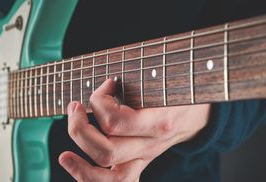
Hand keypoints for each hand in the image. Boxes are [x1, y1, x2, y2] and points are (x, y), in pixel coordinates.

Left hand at [59, 79, 210, 181]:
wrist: (200, 114)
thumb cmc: (182, 90)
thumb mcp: (168, 77)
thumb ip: (142, 75)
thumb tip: (109, 80)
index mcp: (160, 122)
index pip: (115, 122)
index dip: (99, 100)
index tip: (106, 84)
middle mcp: (150, 145)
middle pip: (105, 151)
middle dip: (79, 128)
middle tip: (75, 107)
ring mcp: (145, 158)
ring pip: (108, 177)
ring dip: (80, 167)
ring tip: (65, 153)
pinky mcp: (140, 163)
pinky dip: (92, 180)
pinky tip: (75, 167)